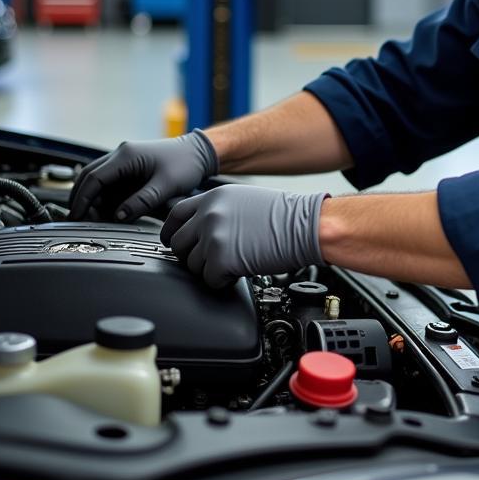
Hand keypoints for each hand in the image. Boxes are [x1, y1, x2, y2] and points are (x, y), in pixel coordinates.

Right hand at [68, 129, 217, 221]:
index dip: (83, 199)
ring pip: (97, 180)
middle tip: (80, 220)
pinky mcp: (129, 168)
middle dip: (81, 199)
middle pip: (88, 177)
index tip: (77, 216)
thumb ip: (142, 201)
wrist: (199, 152)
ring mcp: (124, 161)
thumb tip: (119, 216)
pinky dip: (104, 197)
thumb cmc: (186, 164)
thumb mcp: (166, 185)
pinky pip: (109, 183)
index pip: (93, 178)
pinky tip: (107, 212)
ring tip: (93, 219)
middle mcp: (121, 155)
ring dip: (92, 199)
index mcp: (126, 156)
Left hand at [161, 184, 325, 288]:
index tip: (174, 242)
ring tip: (233, 263)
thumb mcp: (243, 200)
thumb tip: (199, 230)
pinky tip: (239, 271)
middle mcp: (208, 215)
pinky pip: (209, 280)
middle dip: (191, 256)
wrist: (306, 225)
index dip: (172, 232)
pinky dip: (222, 281)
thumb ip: (217, 211)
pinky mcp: (222, 259)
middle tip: (210, 260)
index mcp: (212, 198)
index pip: (174, 215)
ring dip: (210, 269)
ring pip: (192, 265)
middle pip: (178, 243)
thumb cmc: (284, 216)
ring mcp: (213, 237)